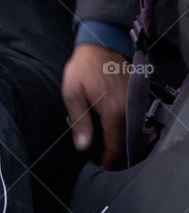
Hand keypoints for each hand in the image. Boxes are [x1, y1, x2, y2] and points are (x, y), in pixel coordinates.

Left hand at [61, 43, 129, 169]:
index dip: (109, 162)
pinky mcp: (140, 98)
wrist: (101, 45)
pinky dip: (131, 134)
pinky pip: (139, 123)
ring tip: (110, 153)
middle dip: (119, 158)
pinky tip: (117, 136)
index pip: (117, 147)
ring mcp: (138, 103)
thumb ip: (80, 123)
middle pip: (131, 145)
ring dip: (126, 147)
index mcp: (115, 112)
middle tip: (105, 163)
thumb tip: (83, 147)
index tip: (101, 166)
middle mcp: (131, 110)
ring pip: (138, 135)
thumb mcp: (73, 95)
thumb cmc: (83, 69)